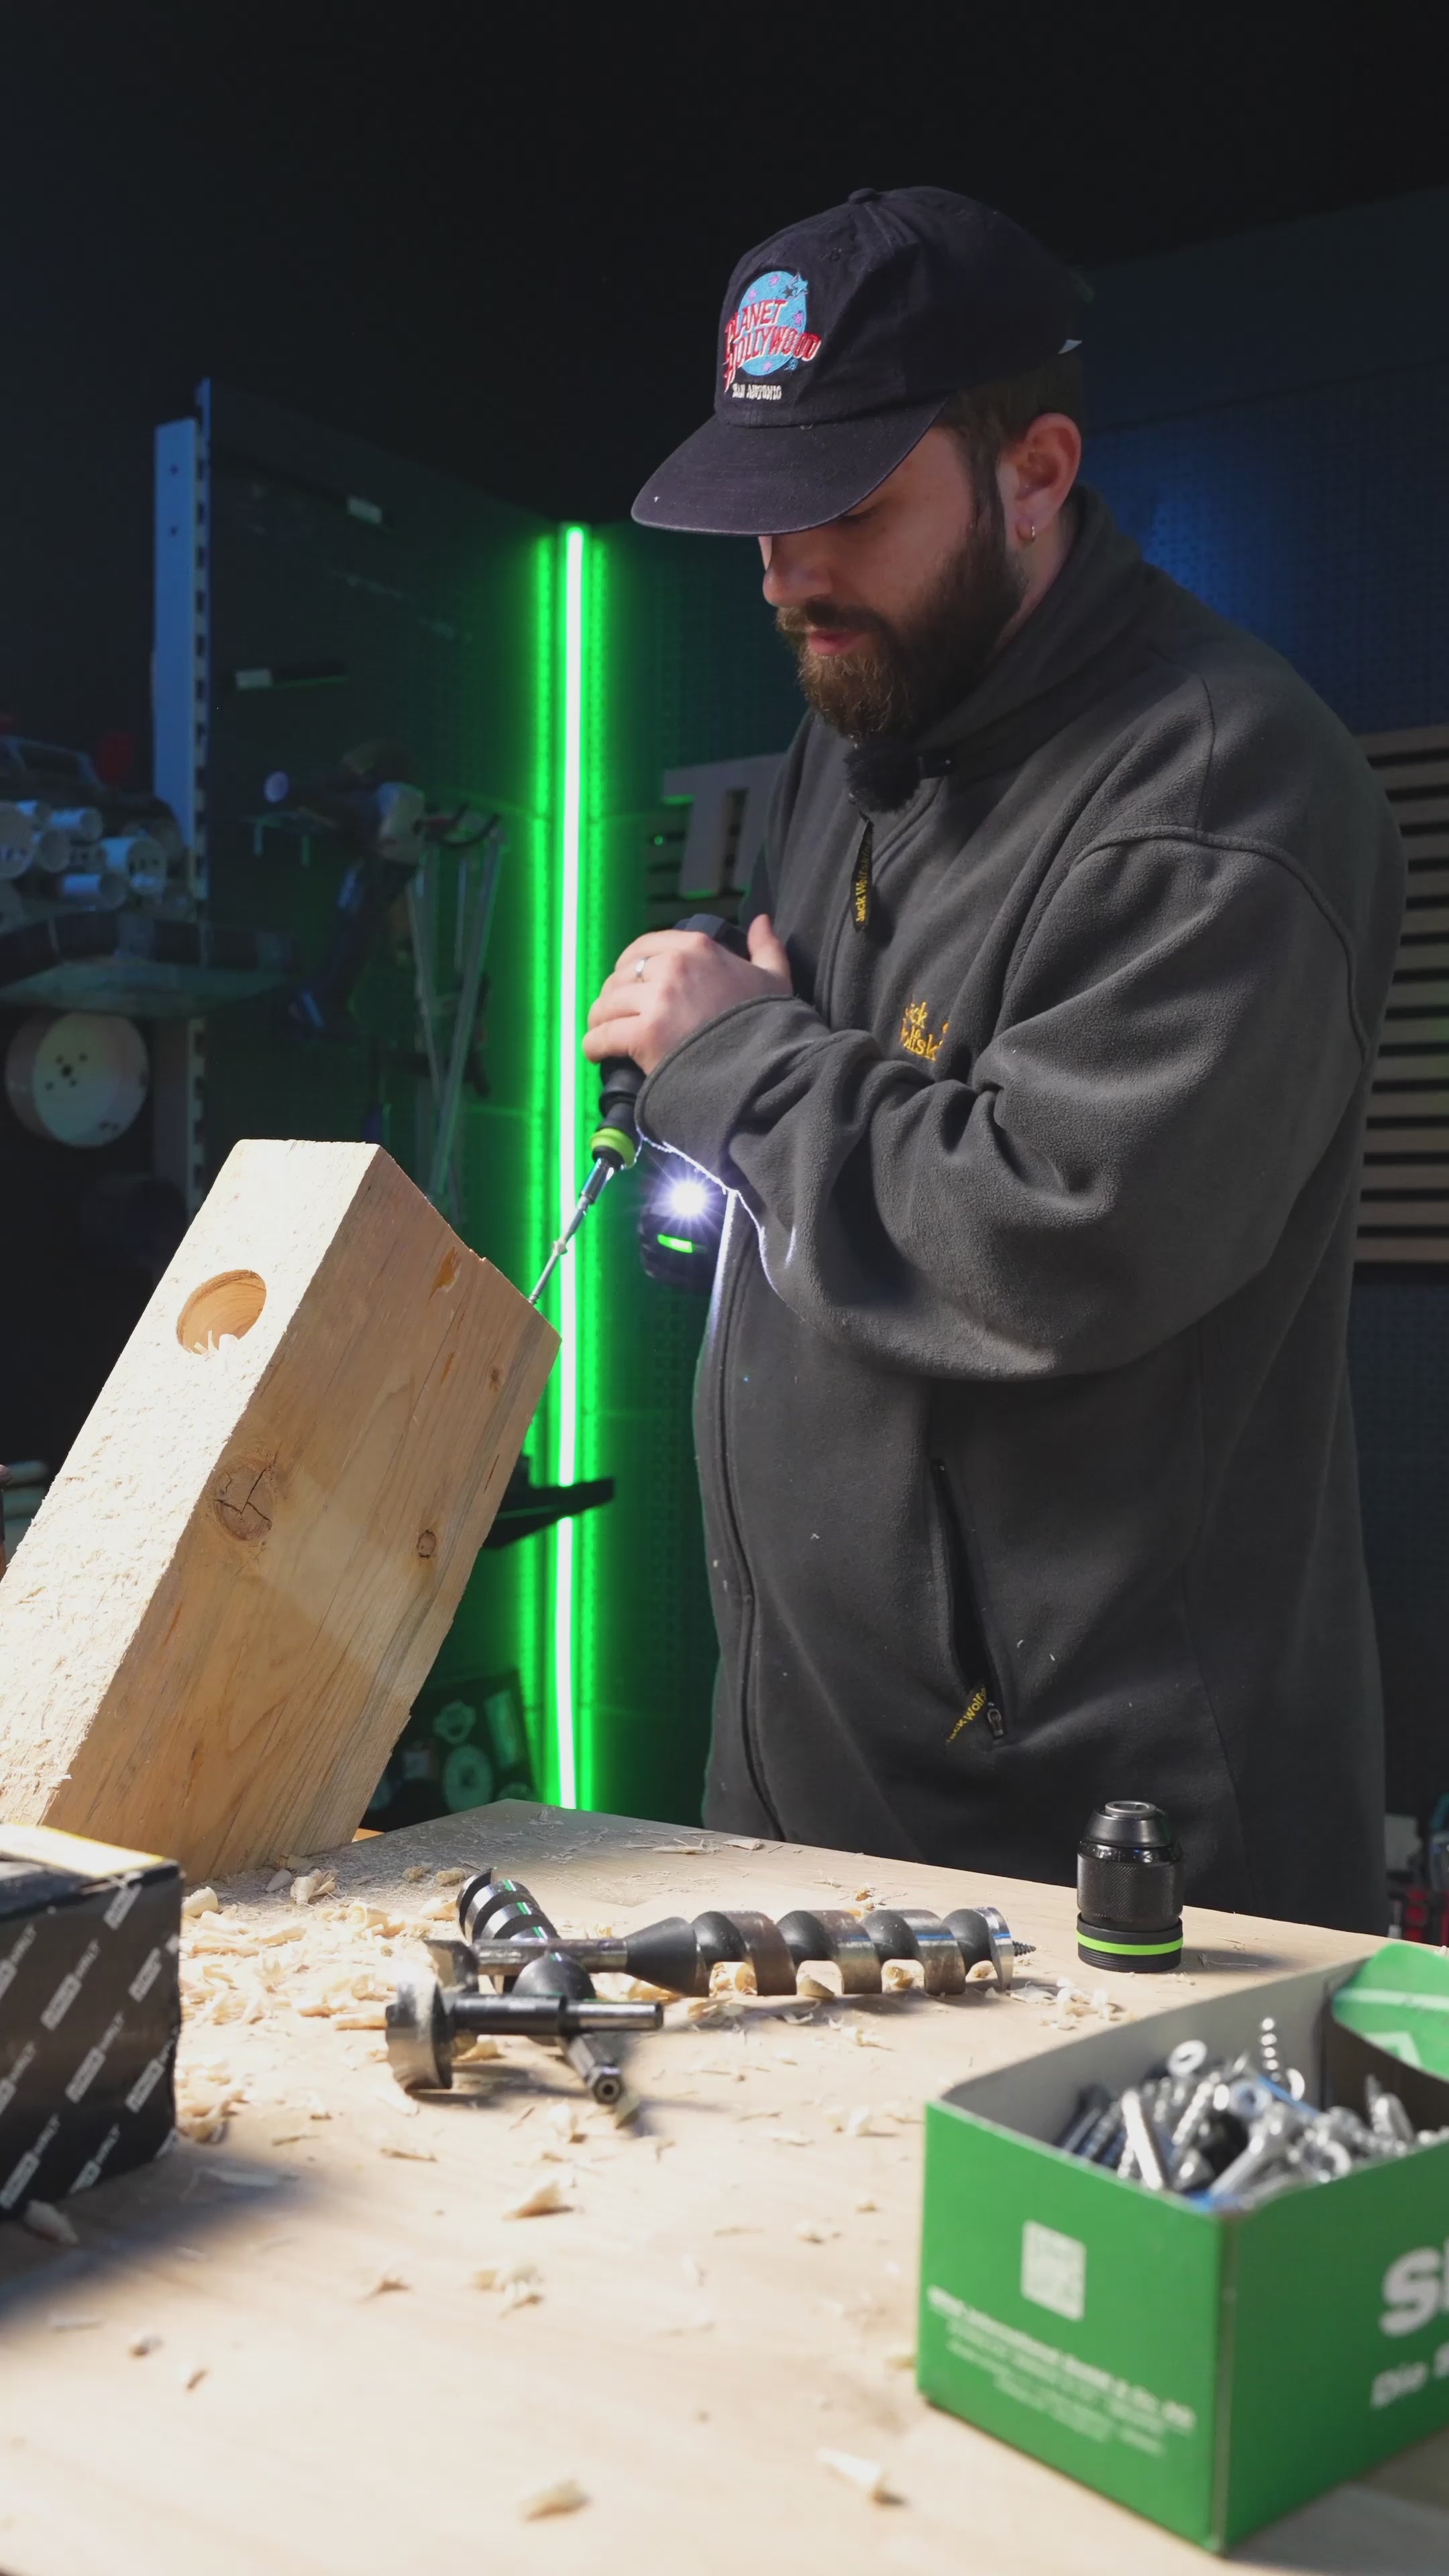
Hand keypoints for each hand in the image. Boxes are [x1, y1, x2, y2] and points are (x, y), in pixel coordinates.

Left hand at [583, 916, 791, 1077]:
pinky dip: (594, 1045)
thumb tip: (762, 920)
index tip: (630, 986)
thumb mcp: (774, 978)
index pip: (643, 947)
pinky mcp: (645, 1033)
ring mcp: (657, 999)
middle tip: (616, 1016)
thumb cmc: (767, 1023)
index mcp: (697, 946)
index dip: (630, 967)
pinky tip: (596, 1052)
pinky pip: (603, 1035)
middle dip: (614, 996)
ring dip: (600, 1020)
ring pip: (607, 1004)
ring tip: (604, 1033)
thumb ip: (766, 947)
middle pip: (620, 976)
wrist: (766, 1065)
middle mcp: (672, 965)